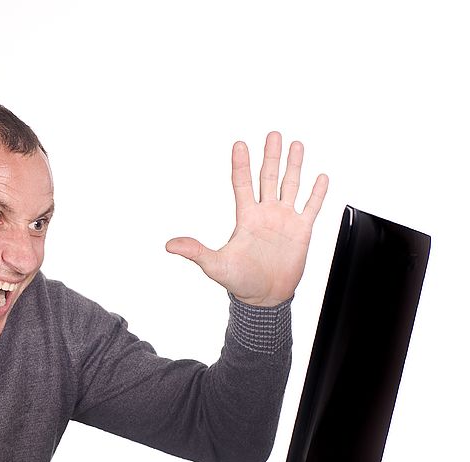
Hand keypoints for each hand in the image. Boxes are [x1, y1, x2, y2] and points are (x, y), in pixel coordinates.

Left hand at [166, 131, 328, 306]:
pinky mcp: (301, 231)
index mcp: (245, 217)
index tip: (240, 144)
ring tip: (296, 145)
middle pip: (268, 177)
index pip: (242, 183)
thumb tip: (170, 245)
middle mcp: (265, 213)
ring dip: (294, 166)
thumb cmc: (239, 282)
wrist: (264, 298)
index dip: (241, 164)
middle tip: (273, 135)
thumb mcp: (215, 265)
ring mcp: (284, 220)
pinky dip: (317, 193)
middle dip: (271, 156)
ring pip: (290, 186)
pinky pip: (311, 207)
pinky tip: (321, 177)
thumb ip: (195, 252)